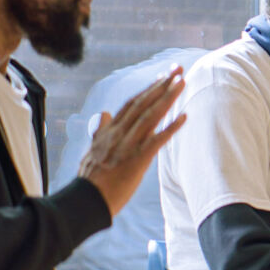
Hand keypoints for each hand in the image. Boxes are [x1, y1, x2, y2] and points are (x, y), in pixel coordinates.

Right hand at [79, 66, 186, 214]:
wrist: (84, 201)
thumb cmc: (90, 179)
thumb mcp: (92, 149)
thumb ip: (99, 130)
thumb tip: (103, 113)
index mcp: (109, 131)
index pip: (132, 103)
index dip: (148, 89)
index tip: (162, 76)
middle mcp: (118, 134)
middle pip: (143, 103)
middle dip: (162, 84)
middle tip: (178, 69)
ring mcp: (127, 146)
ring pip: (150, 116)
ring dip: (167, 97)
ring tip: (182, 82)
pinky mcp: (136, 160)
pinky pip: (156, 141)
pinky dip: (170, 128)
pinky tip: (184, 117)